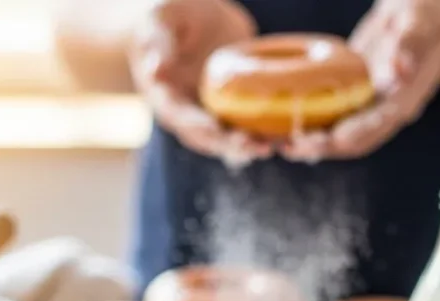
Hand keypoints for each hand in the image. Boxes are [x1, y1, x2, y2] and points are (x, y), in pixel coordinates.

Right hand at [130, 0, 273, 164]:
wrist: (196, 18)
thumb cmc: (171, 15)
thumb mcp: (161, 22)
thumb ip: (159, 46)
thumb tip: (156, 71)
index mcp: (166, 98)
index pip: (179, 117)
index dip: (195, 125)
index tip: (213, 129)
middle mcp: (187, 114)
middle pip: (206, 138)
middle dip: (227, 144)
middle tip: (251, 145)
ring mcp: (210, 114)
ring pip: (227, 139)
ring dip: (247, 146)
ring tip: (268, 147)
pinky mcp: (232, 108)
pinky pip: (246, 126)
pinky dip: (262, 133)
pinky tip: (282, 136)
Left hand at [282, 0, 439, 161]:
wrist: (421, 16)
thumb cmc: (423, 12)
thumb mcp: (420, 20)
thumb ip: (411, 44)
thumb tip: (398, 71)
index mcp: (405, 100)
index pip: (375, 127)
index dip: (350, 136)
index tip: (325, 138)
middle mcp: (387, 113)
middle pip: (353, 143)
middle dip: (323, 148)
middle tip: (291, 147)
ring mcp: (371, 110)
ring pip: (340, 139)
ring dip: (312, 146)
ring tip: (282, 145)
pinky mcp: (355, 104)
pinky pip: (332, 123)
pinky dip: (312, 129)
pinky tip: (286, 129)